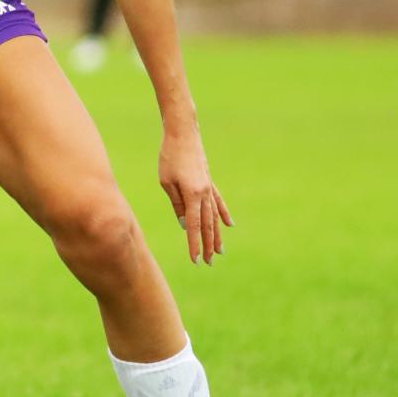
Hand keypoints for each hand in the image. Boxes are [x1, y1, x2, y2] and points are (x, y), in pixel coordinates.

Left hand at [159, 126, 233, 263]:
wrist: (183, 133)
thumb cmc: (169, 157)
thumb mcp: (167, 182)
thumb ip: (177, 204)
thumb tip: (186, 224)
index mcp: (192, 195)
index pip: (193, 226)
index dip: (194, 244)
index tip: (195, 260)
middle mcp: (204, 193)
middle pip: (207, 225)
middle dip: (207, 245)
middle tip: (209, 263)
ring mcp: (209, 187)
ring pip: (215, 216)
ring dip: (217, 235)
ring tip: (220, 251)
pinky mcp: (209, 181)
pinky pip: (219, 202)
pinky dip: (224, 214)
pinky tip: (230, 225)